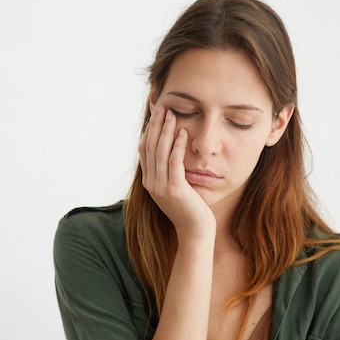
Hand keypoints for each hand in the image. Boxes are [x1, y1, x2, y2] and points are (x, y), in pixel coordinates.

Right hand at [138, 105, 215, 241]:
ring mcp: (161, 187)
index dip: (148, 130)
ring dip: (165, 131)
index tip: (155, 113)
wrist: (194, 232)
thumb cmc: (189, 209)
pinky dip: (177, 146)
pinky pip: (174, 163)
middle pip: (150, 147)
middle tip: (161, 106)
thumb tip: (171, 152)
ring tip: (171, 114)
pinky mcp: (175, 190)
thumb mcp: (175, 188)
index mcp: (149, 181)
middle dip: (155, 125)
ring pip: (160, 152)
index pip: (145, 150)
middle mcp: (151, 183)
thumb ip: (170, 172)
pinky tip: (182, 133)